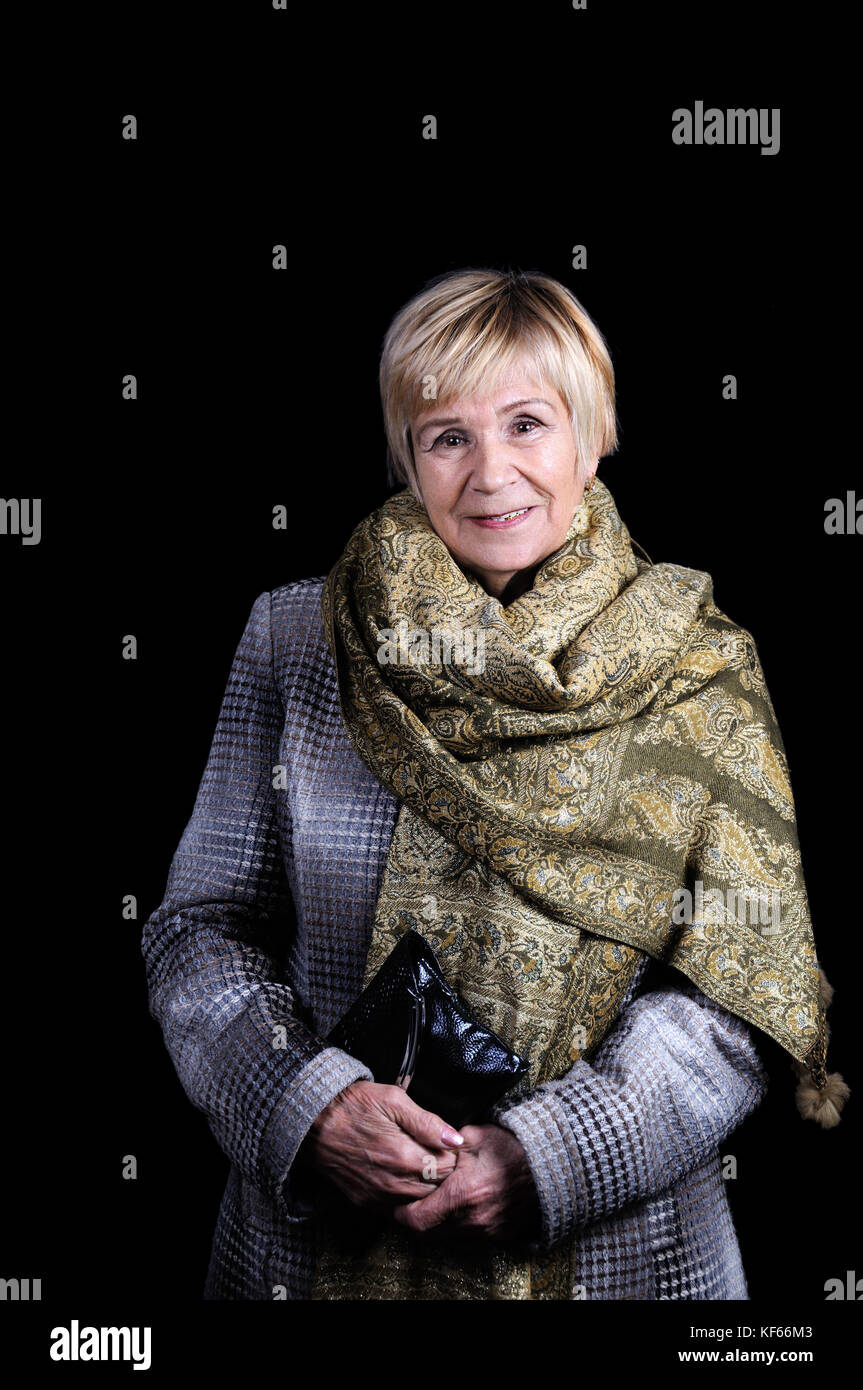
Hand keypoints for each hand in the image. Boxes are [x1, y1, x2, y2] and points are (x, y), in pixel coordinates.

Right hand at [298, 1080, 463, 1208]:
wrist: (312, 1123)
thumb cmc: (353, 1106)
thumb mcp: (393, 1100)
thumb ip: (427, 1122)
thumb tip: (455, 1139)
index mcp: (404, 1157)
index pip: (448, 1167)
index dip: (451, 1153)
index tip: (444, 1141)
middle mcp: (394, 1184)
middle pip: (437, 1188)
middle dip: (441, 1171)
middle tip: (434, 1150)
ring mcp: (379, 1196)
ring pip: (419, 1201)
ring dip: (425, 1184)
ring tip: (419, 1161)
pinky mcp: (366, 1202)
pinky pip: (398, 1208)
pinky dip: (405, 1195)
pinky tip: (402, 1175)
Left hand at [391, 1123, 540, 1243]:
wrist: (550, 1165)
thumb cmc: (511, 1148)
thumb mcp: (474, 1137)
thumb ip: (443, 1144)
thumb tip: (422, 1145)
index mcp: (462, 1194)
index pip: (417, 1220)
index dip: (401, 1214)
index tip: (396, 1202)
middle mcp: (472, 1219)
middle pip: (429, 1233)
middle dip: (417, 1219)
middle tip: (411, 1202)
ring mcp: (486, 1230)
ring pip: (448, 1235)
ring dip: (438, 1222)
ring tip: (435, 1201)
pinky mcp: (499, 1235)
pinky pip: (469, 1236)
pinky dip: (459, 1224)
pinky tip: (459, 1206)